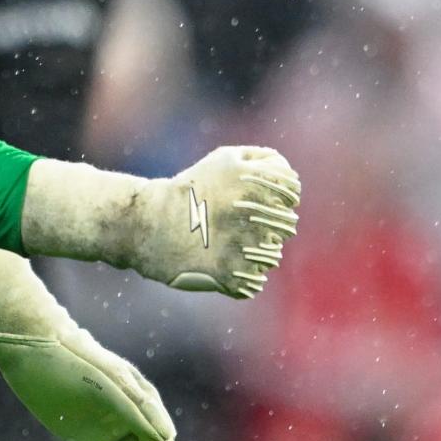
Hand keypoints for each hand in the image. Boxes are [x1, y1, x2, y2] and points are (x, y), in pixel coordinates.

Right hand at [21, 146, 301, 300]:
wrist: (148, 222)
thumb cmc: (189, 188)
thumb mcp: (223, 159)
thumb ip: (262, 159)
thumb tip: (288, 173)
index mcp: (252, 180)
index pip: (292, 190)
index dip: (282, 195)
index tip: (266, 202)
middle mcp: (251, 211)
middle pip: (285, 226)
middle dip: (267, 226)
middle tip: (240, 227)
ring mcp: (241, 245)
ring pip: (271, 256)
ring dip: (255, 253)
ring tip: (229, 246)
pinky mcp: (230, 274)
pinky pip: (254, 282)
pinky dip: (241, 278)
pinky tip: (222, 265)